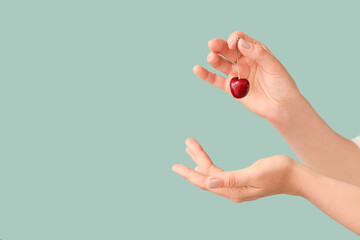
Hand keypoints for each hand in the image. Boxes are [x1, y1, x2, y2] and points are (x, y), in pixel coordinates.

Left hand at [172, 138, 299, 202]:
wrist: (296, 177)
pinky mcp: (241, 180)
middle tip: (185, 144)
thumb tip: (208, 182)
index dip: (190, 173)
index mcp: (234, 190)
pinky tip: (204, 160)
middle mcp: (232, 191)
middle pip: (206, 176)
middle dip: (194, 161)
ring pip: (212, 173)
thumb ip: (231, 179)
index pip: (206, 181)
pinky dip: (209, 164)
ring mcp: (236, 186)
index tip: (175, 166)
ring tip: (190, 147)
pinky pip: (219, 172)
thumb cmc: (279, 172)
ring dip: (201, 159)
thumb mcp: (255, 173)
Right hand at [193, 31, 301, 121]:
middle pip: (227, 50)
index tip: (233, 45)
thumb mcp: (273, 66)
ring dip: (214, 58)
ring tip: (212, 57)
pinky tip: (197, 69)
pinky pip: (216, 80)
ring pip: (220, 63)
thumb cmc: (282, 84)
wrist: (282, 107)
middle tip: (213, 44)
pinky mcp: (231, 88)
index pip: (240, 39)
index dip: (234, 39)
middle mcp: (243, 61)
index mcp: (255, 51)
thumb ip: (258, 53)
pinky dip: (206, 75)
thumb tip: (240, 43)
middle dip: (219, 45)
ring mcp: (236, 74)